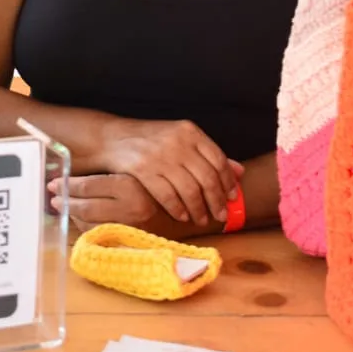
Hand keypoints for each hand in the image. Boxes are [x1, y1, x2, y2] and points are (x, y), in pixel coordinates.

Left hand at [50, 174, 163, 232]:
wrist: (190, 214)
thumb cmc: (160, 190)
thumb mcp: (138, 175)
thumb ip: (111, 177)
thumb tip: (74, 177)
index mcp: (130, 186)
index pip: (88, 186)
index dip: (68, 185)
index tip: (55, 182)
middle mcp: (129, 208)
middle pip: (85, 207)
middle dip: (65, 202)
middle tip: (53, 197)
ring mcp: (130, 228)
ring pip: (90, 224)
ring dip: (73, 216)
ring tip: (65, 207)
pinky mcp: (132, 242)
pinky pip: (100, 236)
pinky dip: (86, 228)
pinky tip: (81, 220)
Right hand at [100, 119, 243, 224]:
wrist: (112, 138)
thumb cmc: (150, 141)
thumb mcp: (181, 139)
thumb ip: (208, 154)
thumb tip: (239, 172)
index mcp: (190, 132)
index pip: (218, 160)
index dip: (228, 182)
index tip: (231, 198)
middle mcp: (178, 142)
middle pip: (207, 178)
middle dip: (216, 201)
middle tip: (219, 216)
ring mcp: (160, 156)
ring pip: (189, 190)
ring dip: (198, 210)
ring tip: (200, 219)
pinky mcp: (143, 170)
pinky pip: (168, 196)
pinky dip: (177, 209)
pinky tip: (181, 216)